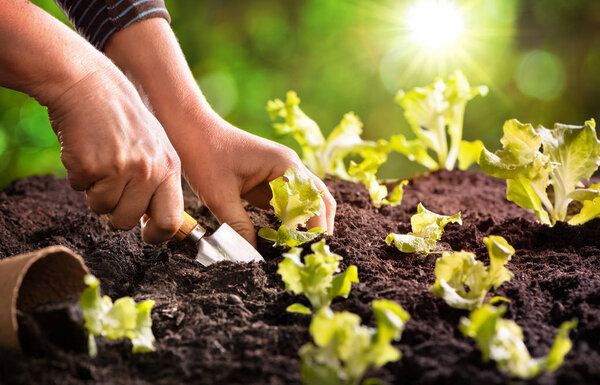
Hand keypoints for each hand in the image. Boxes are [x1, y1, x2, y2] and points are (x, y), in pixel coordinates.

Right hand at [47, 68, 183, 242]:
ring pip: (101, 209)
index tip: (146, 234)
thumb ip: (158, 181)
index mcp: (169, 167)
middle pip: (128, 222)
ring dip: (94, 192)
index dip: (156, 235)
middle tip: (111, 190)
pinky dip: (78, 176)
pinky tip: (85, 150)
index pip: (171, 221)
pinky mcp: (90, 165)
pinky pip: (79, 189)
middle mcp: (148, 170)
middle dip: (115, 215)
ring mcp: (120, 168)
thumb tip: (157, 222)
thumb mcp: (155, 146)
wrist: (90, 84)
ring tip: (100, 162)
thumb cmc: (122, 118)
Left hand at [103, 18, 335, 245]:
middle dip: (318, 227)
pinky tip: (279, 240)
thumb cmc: (204, 154)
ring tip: (297, 251)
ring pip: (304, 202)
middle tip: (311, 255)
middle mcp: (289, 167)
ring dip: (303, 225)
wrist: (189, 129)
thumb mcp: (220, 196)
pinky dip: (287, 221)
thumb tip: (251, 256)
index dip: (316, 228)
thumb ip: (239, 227)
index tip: (310, 252)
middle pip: (318, 200)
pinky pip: (286, 203)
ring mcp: (280, 173)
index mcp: (285, 166)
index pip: (315, 201)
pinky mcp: (268, 180)